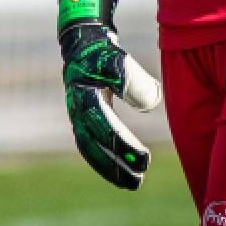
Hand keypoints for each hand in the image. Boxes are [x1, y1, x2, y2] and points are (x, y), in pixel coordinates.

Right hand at [58, 0, 161, 189]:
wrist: (81, 42)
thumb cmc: (102, 49)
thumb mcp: (117, 59)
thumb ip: (131, 80)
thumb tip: (149, 105)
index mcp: (83, 93)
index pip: (102, 122)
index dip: (121, 139)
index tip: (143, 151)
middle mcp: (76, 107)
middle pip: (93, 141)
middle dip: (115, 160)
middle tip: (141, 175)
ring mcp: (78, 115)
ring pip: (91, 147)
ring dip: (111, 166)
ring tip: (135, 182)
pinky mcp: (84, 119)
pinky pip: (92, 146)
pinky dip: (107, 160)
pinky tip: (125, 172)